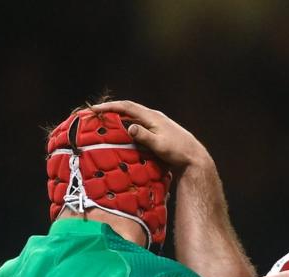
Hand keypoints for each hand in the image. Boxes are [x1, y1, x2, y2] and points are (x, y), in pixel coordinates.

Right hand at [90, 100, 211, 170]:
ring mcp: (156, 123)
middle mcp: (153, 116)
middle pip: (128, 108)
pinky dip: (127, 124)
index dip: (110, 106)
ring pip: (133, 116)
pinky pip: (138, 123)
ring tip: (104, 121)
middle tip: (96, 113)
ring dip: (119, 117)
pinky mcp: (157, 130)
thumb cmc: (177, 151)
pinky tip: (122, 131)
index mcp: (152, 116)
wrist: (193, 157)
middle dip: (111, 109)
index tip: (95, 109)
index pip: (127, 107)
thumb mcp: (160, 145)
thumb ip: (144, 135)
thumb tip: (130, 127)